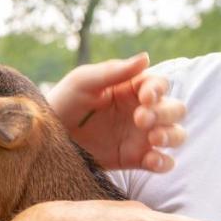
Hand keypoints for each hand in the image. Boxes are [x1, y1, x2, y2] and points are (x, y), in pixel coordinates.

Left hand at [48, 53, 186, 171]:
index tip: (145, 97)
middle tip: (141, 119)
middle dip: (165, 113)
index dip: (158, 90)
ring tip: (153, 137)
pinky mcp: (134, 159)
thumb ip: (113, 71)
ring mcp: (140, 136)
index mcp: (131, 89)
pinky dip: (164, 162)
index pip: (159, 85)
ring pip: (175, 134)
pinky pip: (162, 162)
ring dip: (171, 135)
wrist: (44, 138)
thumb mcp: (82, 82)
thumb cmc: (62, 103)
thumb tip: (146, 58)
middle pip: (175, 109)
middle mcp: (141, 111)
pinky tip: (152, 160)